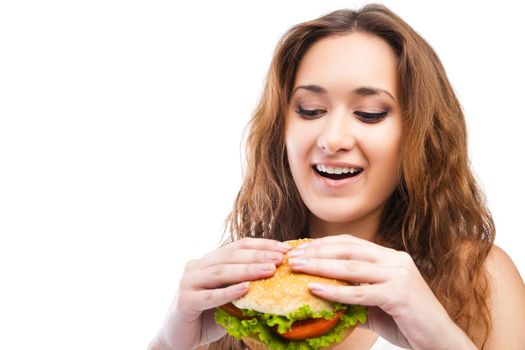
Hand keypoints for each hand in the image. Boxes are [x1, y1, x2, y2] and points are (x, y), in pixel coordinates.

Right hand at [155, 237, 290, 349]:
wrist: (179, 338)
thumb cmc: (208, 316)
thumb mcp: (230, 297)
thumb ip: (245, 285)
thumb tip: (279, 277)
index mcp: (209, 260)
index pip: (238, 246)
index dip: (262, 245)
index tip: (284, 248)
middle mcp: (197, 266)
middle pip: (231, 256)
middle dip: (258, 256)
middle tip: (280, 258)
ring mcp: (188, 282)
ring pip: (221, 272)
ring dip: (248, 270)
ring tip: (269, 271)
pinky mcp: (184, 300)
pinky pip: (209, 296)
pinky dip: (228, 292)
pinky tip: (245, 289)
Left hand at [287, 235, 467, 349]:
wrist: (440, 342)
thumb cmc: (408, 322)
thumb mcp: (377, 303)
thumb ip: (355, 294)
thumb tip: (322, 293)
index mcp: (390, 257)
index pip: (350, 243)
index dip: (323, 243)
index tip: (300, 248)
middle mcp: (395, 260)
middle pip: (347, 249)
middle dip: (316, 250)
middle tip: (292, 256)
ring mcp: (398, 275)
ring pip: (350, 267)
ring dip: (320, 266)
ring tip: (297, 267)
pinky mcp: (398, 294)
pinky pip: (359, 292)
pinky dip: (334, 291)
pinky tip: (314, 289)